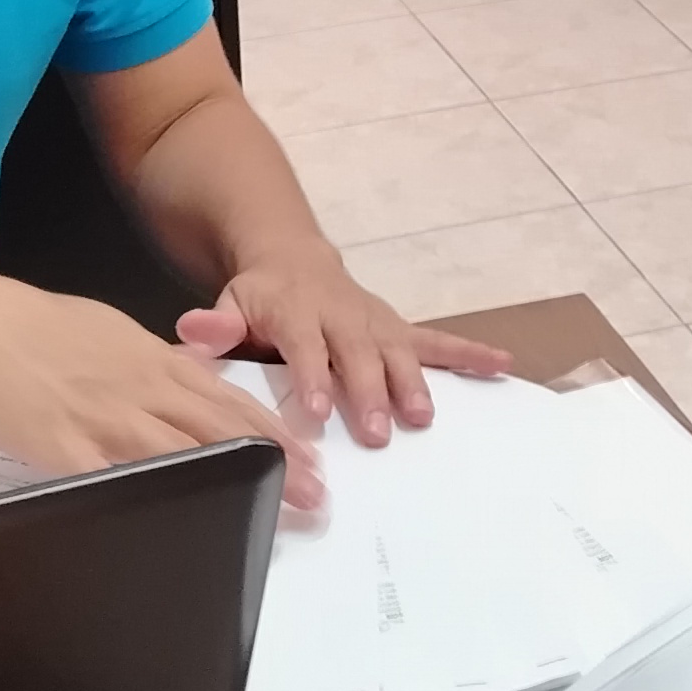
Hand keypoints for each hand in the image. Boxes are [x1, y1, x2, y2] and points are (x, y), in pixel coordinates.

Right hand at [0, 267, 327, 510]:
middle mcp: (140, 387)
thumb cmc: (29, 327)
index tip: (312, 459)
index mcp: (152, 359)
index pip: (229, 399)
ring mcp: (104, 418)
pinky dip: (150, 504)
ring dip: (233, 486)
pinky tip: (178, 528)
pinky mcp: (65, 447)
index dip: (275, 432)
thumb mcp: (104, 333)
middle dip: (276, 466)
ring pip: (185, 456)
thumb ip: (146, 361)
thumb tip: (177, 377)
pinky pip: (115, 482)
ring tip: (275, 513)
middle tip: (317, 497)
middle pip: (222, 431)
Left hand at [177, 237, 510, 450]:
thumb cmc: (258, 297)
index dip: (309, 376)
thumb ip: (213, 326)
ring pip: (398, 349)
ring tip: (423, 418)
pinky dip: (469, 353)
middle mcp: (341, 313)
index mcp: (295, 310)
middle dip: (367, 391)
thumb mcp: (228, 304)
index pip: (303, 344)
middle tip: (375, 433)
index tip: (314, 410)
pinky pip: (437, 341)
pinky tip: (502, 366)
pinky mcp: (398, 327)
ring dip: (412, 383)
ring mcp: (374, 320)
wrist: (291, 257)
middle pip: (356, 352)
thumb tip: (190, 335)